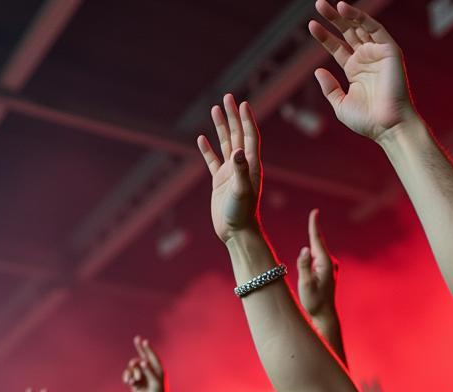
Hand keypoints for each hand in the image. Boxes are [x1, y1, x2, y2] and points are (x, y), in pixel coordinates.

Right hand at [122, 336, 170, 391]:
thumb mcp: (156, 383)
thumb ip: (149, 372)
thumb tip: (143, 362)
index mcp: (157, 370)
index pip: (151, 356)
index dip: (146, 348)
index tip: (142, 340)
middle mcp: (149, 373)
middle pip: (140, 359)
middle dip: (135, 359)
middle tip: (134, 348)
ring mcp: (142, 379)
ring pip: (132, 369)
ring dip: (130, 372)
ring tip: (133, 381)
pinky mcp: (135, 385)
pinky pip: (128, 376)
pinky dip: (127, 377)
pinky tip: (129, 383)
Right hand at [197, 94, 261, 242]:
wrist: (236, 233)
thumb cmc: (242, 214)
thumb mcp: (241, 191)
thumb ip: (240, 170)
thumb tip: (236, 151)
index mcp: (251, 166)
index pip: (249, 137)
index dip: (246, 120)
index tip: (242, 103)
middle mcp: (241, 166)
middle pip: (237, 135)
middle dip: (233, 116)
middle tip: (227, 96)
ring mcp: (230, 173)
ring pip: (224, 144)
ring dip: (221, 127)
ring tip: (215, 109)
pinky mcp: (219, 182)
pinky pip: (212, 161)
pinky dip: (207, 150)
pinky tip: (201, 139)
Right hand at [296, 209, 338, 324]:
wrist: (325, 316)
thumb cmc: (314, 302)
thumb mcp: (306, 285)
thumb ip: (304, 266)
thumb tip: (304, 249)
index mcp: (325, 264)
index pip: (317, 240)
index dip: (314, 226)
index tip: (315, 212)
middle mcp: (330, 263)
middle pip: (319, 243)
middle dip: (314, 230)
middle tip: (314, 213)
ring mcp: (330, 268)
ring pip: (319, 251)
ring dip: (314, 239)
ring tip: (313, 223)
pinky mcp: (328, 273)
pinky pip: (319, 257)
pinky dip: (315, 250)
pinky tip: (313, 248)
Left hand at [309, 2, 415, 142]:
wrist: (388, 126)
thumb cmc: (366, 120)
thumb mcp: (340, 105)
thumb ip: (330, 88)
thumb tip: (317, 71)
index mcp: (355, 70)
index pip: (337, 47)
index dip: (324, 36)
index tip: (311, 26)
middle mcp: (366, 59)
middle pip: (347, 32)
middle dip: (333, 19)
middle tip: (318, 4)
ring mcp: (377, 53)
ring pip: (359, 27)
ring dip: (344, 14)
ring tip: (327, 5)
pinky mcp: (389, 50)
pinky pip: (374, 27)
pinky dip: (360, 17)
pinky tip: (345, 9)